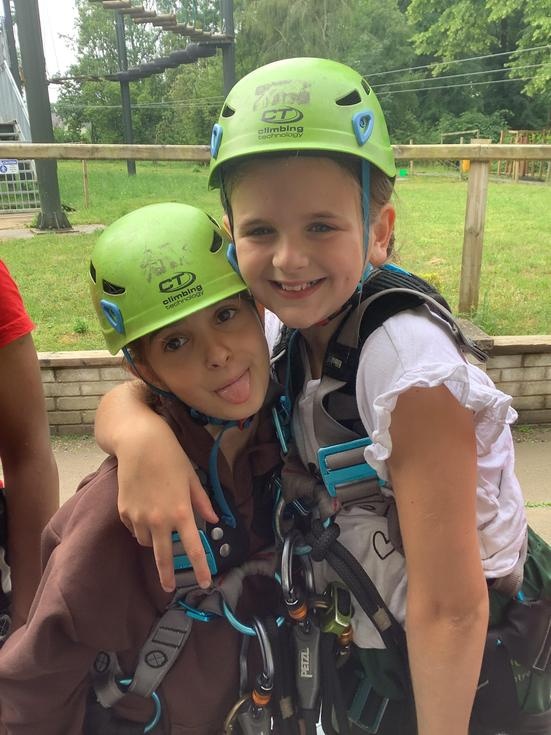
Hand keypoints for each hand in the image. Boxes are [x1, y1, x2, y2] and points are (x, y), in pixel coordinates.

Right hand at [116, 425, 217, 591]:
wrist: (139, 442)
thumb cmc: (170, 456)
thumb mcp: (192, 478)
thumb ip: (202, 502)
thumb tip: (214, 520)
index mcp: (181, 511)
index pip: (192, 547)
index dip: (200, 568)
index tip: (205, 583)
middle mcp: (159, 519)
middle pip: (163, 557)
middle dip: (167, 575)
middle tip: (170, 586)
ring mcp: (139, 517)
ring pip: (147, 542)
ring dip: (155, 541)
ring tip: (159, 524)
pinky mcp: (123, 511)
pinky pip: (133, 528)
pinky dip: (140, 526)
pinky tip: (144, 509)